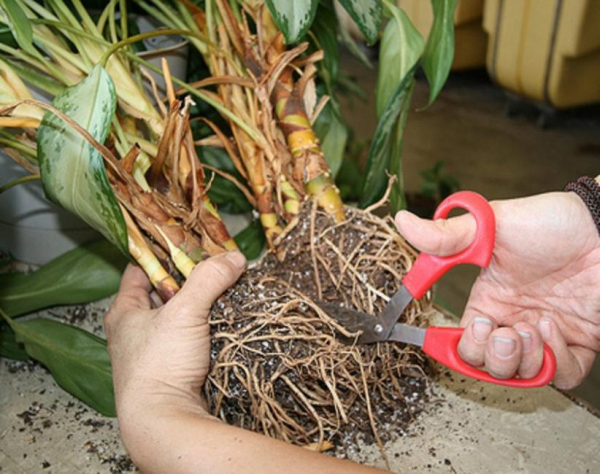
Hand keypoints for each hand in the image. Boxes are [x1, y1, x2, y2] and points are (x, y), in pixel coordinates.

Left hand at [104, 251, 245, 434]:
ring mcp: (151, 352)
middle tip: (213, 267)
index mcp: (124, 312)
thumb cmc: (160, 364)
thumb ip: (209, 280)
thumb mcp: (185, 312)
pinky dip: (203, 329)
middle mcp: (134, 331)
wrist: (164, 421)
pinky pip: (188, 339)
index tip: (186, 243)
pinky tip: (221, 323)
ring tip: (223, 291)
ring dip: (198, 306)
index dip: (162, 254)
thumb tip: (234, 258)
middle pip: (162, 293)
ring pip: (178, 317)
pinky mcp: (170, 369)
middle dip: (187, 280)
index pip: (140, 270)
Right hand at [395, 192, 599, 388]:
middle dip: (489, 356)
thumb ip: (448, 234)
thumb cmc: (552, 223)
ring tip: (531, 327)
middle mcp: (513, 319)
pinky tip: (552, 328)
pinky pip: (561, 375)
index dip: (456, 344)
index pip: (461, 337)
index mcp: (489, 298)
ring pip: (519, 374)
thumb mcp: (494, 225)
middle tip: (501, 331)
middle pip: (486, 364)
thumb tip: (402, 222)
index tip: (461, 331)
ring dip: (520, 358)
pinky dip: (554, 362)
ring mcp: (544, 334)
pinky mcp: (577, 344)